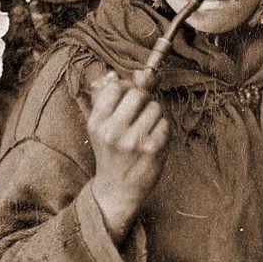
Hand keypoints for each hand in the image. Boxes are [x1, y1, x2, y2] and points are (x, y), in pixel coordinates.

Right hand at [88, 73, 169, 243]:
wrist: (117, 189)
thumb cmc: (110, 152)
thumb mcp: (101, 126)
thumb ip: (111, 97)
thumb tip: (132, 72)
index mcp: (97, 122)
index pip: (116, 87)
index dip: (127, 87)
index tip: (129, 96)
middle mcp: (113, 131)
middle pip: (139, 93)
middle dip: (144, 99)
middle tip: (141, 110)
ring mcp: (133, 141)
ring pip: (155, 107)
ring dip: (155, 114)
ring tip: (146, 127)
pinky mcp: (153, 150)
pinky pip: (165, 123)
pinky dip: (162, 128)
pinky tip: (153, 138)